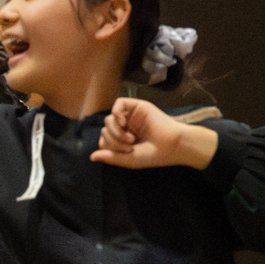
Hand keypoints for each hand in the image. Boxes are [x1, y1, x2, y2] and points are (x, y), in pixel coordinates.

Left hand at [92, 98, 217, 170]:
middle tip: (129, 147)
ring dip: (115, 131)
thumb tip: (91, 157)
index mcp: (123, 140)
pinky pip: (118, 104)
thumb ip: (111, 157)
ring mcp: (131, 116)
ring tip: (130, 139)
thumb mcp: (129, 160)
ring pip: (109, 119)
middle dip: (113, 141)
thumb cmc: (154, 154)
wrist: (173, 145)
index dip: (108, 148)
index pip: (103, 141)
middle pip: (105, 130)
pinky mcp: (137, 106)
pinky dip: (116, 113)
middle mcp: (125, 127)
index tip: (124, 153)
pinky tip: (123, 123)